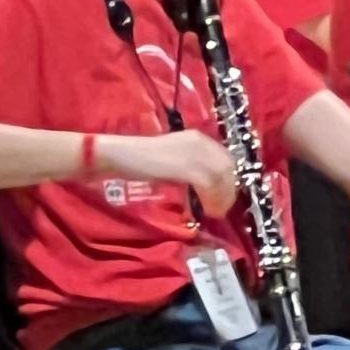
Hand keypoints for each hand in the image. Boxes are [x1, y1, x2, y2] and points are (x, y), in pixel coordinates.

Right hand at [102, 131, 238, 219]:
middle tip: (221, 208)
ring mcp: (193, 152)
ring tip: (214, 212)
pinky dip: (212, 200)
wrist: (120, 154)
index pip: (225, 158)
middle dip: (229, 190)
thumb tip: (207, 187)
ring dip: (222, 198)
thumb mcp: (172, 159)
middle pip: (227, 167)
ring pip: (221, 177)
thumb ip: (190, 167)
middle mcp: (199, 141)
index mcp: (197, 137)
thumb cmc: (140, 159)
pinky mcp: (186, 166)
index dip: (229, 179)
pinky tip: (206, 211)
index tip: (224, 196)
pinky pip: (209, 185)